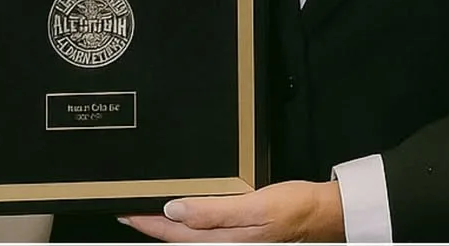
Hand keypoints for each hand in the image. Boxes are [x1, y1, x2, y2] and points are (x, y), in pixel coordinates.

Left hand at [121, 180, 343, 241]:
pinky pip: (206, 232)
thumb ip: (213, 211)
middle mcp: (226, 244)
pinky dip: (189, 224)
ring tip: (150, 213)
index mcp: (224, 241)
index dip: (149, 224)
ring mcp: (234, 241)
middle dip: (153, 226)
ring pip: (191, 237)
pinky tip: (186, 213)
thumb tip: (173, 211)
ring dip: (169, 227)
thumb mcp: (254, 206)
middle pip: (179, 238)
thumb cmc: (293, 207)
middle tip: (129, 211)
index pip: (175, 235)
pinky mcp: (241, 234)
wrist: (322, 214)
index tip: (126, 213)